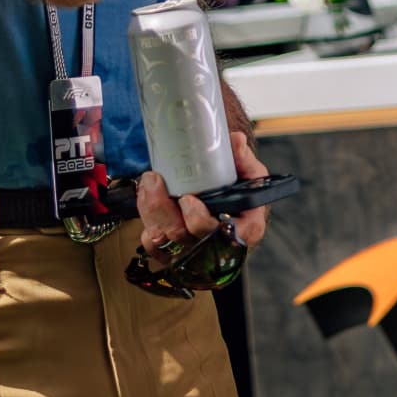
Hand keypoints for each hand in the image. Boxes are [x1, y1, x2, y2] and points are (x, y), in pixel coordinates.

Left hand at [135, 130, 271, 268]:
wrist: (226, 204)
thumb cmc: (240, 194)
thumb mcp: (248, 175)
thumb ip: (243, 159)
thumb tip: (236, 141)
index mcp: (243, 230)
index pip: (224, 236)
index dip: (202, 221)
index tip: (188, 199)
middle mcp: (217, 248)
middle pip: (186, 237)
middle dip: (164, 209)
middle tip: (156, 182)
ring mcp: (193, 254)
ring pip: (164, 241)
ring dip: (150, 209)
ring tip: (149, 182)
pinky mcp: (172, 256)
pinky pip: (152, 244)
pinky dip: (147, 220)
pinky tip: (148, 198)